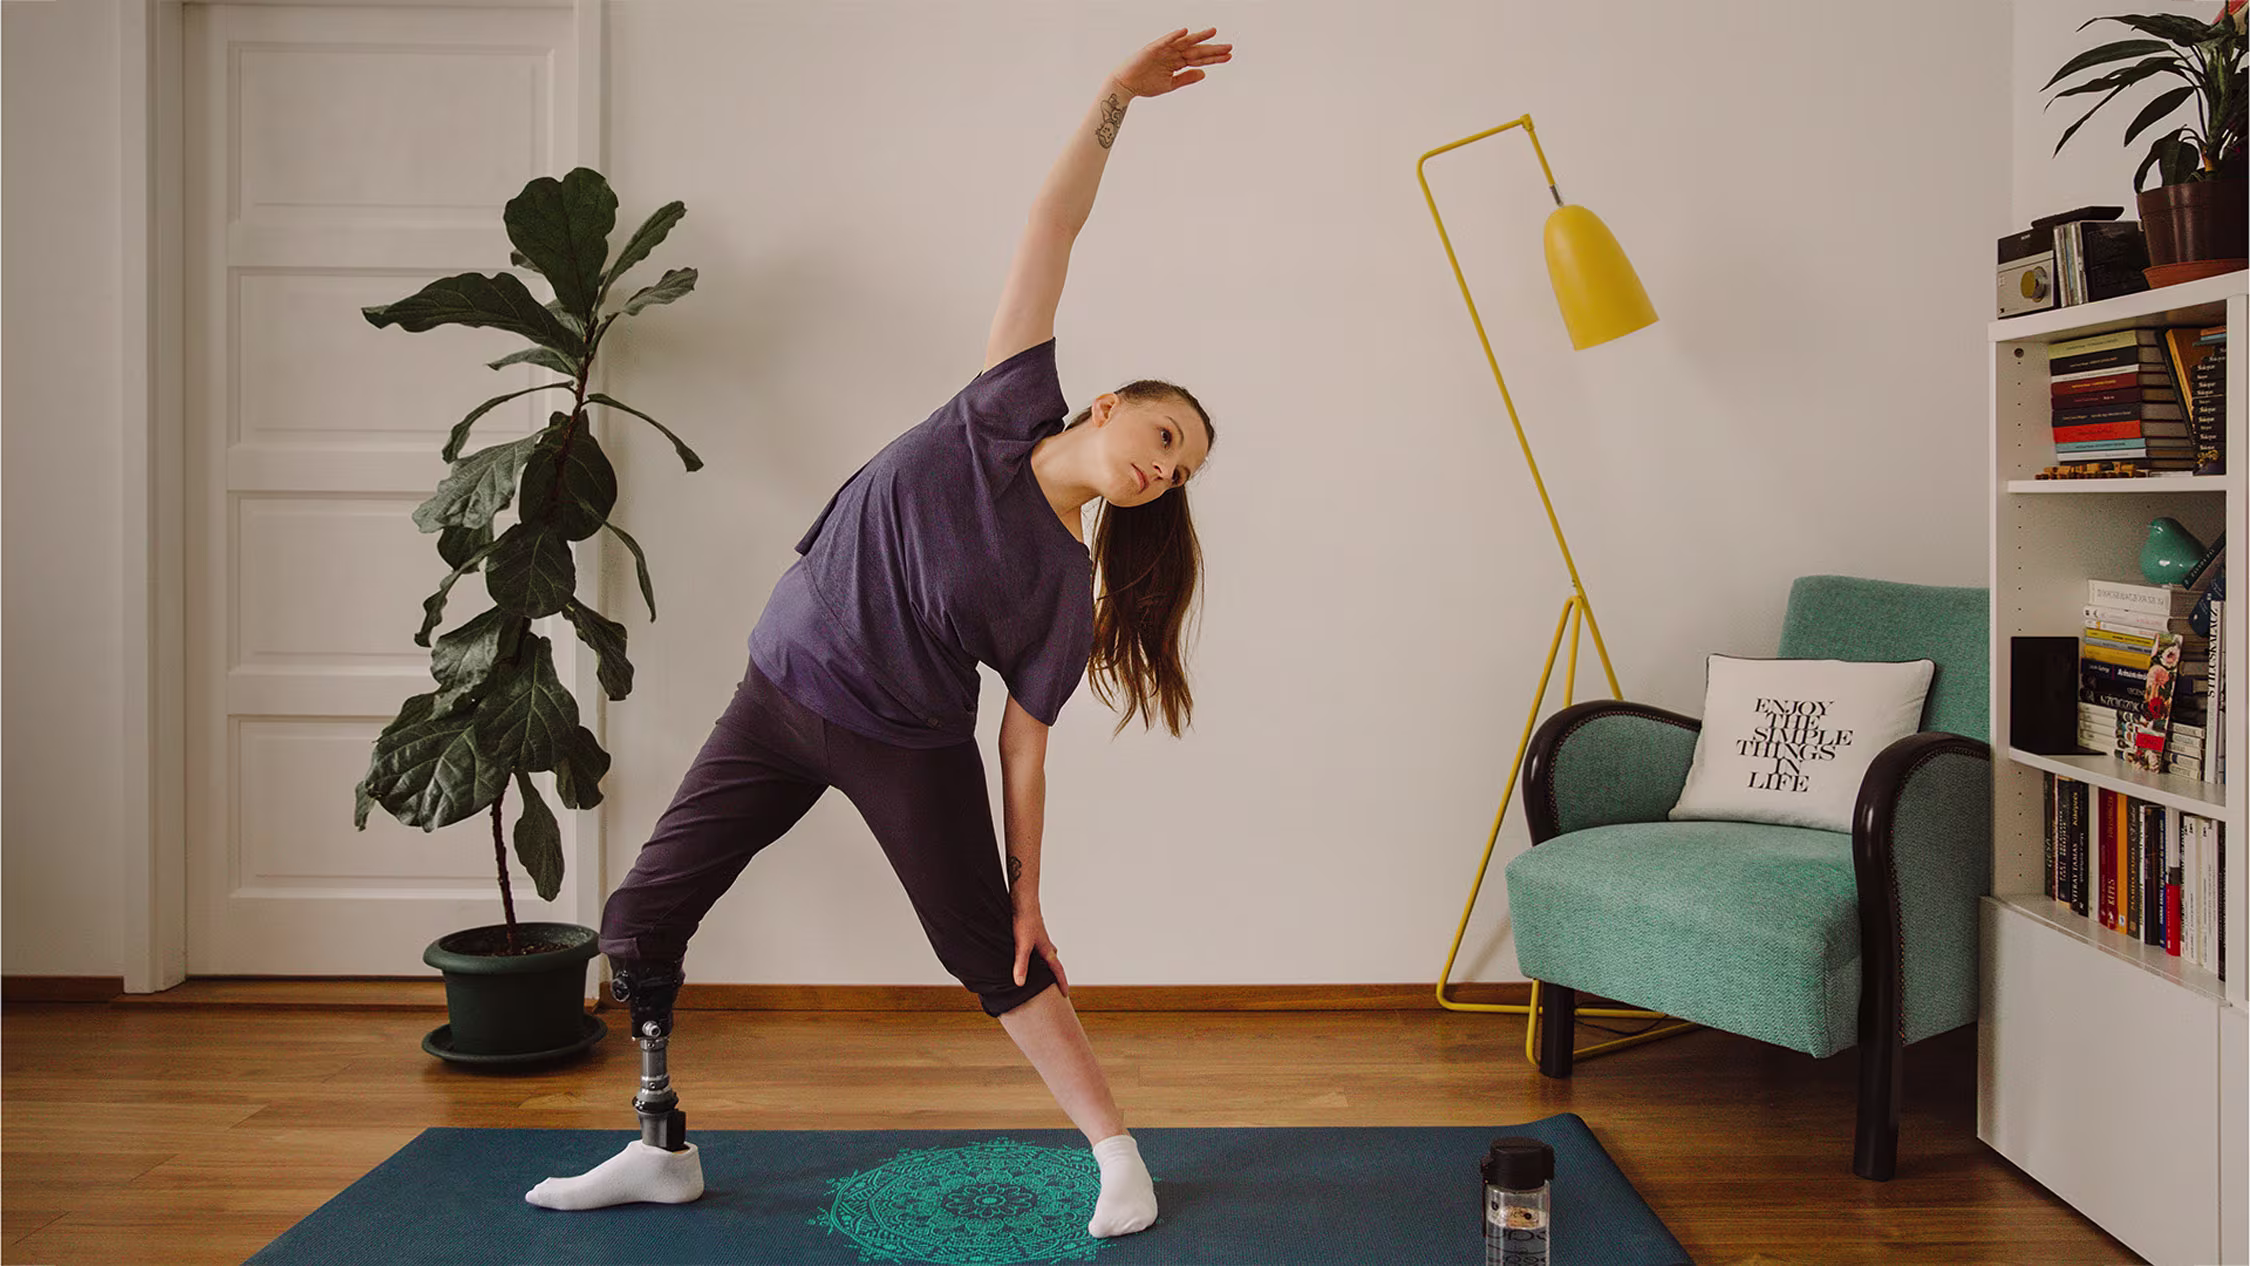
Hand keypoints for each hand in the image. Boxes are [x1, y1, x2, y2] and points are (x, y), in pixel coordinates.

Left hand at [1012, 902, 1070, 995]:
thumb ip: (1021, 964)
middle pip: (1054, 963)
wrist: (1023, 900)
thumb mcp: (1022, 945)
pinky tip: (1028, 953)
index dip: (1061, 983)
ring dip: (1046, 964)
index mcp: (1047, 951)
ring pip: (1046, 955)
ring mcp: (1039, 938)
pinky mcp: (1031, 932)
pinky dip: (1036, 955)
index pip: (1057, 970)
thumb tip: (1020, 983)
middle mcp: (1046, 945)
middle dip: (1055, 975)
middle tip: (1056, 985)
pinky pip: (1037, 948)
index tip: (1066, 995)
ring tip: (1041, 972)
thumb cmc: (1025, 920)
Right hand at [1109, 27, 1231, 99]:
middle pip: (1196, 51)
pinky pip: (1166, 41)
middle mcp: (1173, 54)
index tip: (1229, 57)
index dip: (1213, 59)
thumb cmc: (1145, 85)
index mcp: (1177, 63)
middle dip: (1212, 49)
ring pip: (1184, 43)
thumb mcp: (1170, 84)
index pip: (1199, 60)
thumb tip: (1204, 74)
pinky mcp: (1153, 49)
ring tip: (1213, 32)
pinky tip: (1185, 32)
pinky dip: (1174, 36)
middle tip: (1229, 47)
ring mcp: (1164, 50)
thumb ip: (1186, 78)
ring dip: (1198, 37)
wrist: (1125, 85)